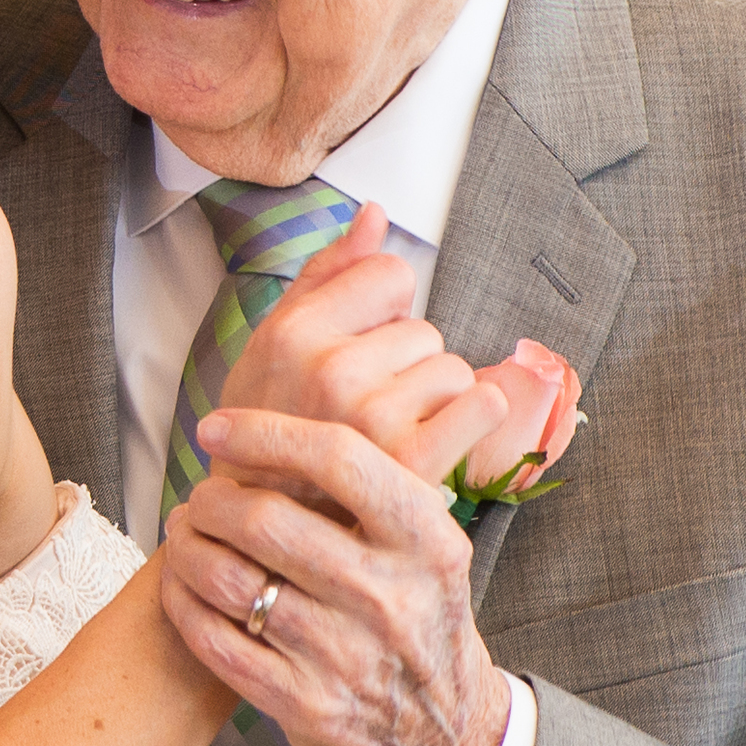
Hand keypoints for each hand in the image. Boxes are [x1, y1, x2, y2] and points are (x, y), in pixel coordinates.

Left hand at [159, 409, 510, 745]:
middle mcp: (390, 596)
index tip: (217, 427)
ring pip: (230, 579)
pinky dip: (183, 603)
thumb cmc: (416, 614)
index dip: (264, 431)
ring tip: (184, 534)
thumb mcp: (430, 546)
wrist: (443, 733)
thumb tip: (291, 398)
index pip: (338, 457)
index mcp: (427, 540)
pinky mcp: (304, 704)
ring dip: (187, 547)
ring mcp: (346, 656)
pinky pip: (215, 640)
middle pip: (266, 518)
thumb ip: (376, 485)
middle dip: (212, 498)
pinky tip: (182, 586)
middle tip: (200, 497)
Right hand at [220, 204, 509, 487]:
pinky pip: (484, 404)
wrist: (261, 530)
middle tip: (363, 406)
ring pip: (451, 368)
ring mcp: (374, 420)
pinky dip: (471, 420)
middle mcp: (332, 371)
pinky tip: (432, 440)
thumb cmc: (267, 431)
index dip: (378, 311)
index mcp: (292, 334)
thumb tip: (375, 215)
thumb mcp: (271, 345)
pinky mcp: (415, 464)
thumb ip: (326, 273)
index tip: (353, 351)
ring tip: (388, 432)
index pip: (391, 274)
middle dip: (402, 361)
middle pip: (422, 327)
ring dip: (432, 397)